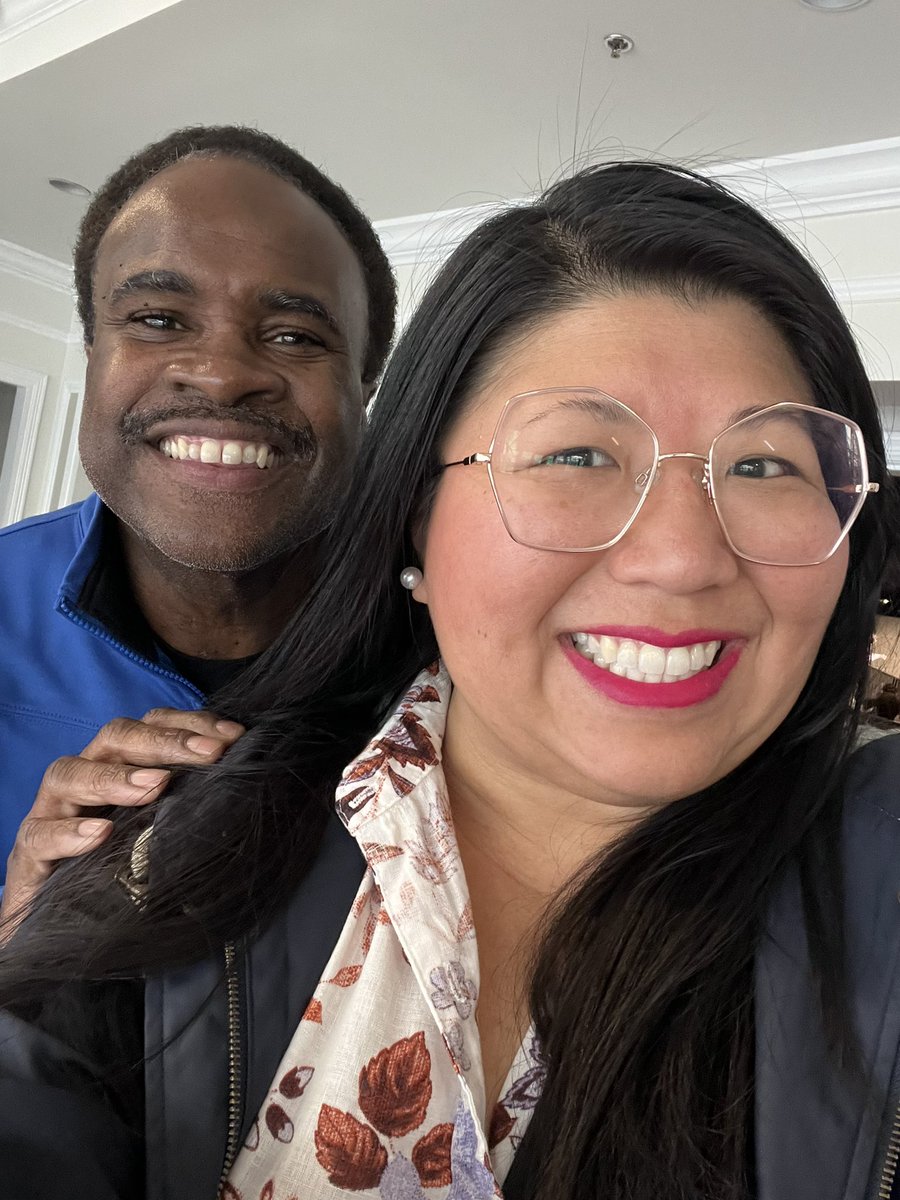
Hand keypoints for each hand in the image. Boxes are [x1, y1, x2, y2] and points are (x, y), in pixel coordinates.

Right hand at [1, 708, 243, 929]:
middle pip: (116, 738)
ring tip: (155, 786)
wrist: (54, 927)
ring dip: (115, 776)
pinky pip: (39, 834)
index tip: (234, 736)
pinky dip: (69, 832)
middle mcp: (84, 778)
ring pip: (69, 773)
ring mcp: (51, 812)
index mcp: (119, 765)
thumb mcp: (158, 836)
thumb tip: (245, 796)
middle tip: (208, 754)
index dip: (191, 724)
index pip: (152, 725)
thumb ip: (189, 811)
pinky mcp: (28, 855)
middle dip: (166, 741)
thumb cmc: (116, 872)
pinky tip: (100, 834)